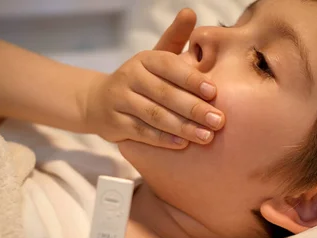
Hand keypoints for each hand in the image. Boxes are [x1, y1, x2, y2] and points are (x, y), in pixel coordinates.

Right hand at [84, 9, 224, 148]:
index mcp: (144, 59)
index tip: (214, 92)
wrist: (98, 101)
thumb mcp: (155, 57)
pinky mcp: (115, 124)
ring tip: (206, 136)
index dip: (192, 79)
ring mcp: (120, 101)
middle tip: (218, 120)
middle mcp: (129, 77)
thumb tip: (190, 12)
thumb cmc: (140, 79)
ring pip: (155, 115)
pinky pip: (142, 133)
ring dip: (182, 127)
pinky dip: (163, 140)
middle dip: (194, 108)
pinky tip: (182, 145)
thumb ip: (175, 37)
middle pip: (165, 94)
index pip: (169, 67)